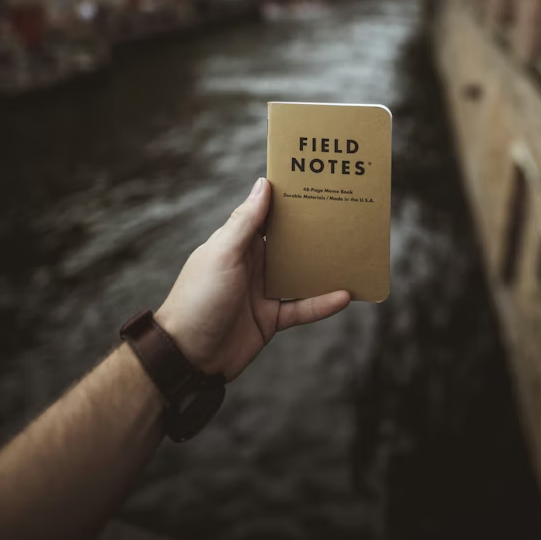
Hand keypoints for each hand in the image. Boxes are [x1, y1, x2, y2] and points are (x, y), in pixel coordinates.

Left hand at [155, 177, 350, 380]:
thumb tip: (263, 183)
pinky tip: (344, 296)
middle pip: (289, 242)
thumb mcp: (223, 254)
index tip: (316, 182)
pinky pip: (302, 307)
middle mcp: (253, 263)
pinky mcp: (271, 318)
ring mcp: (263, 291)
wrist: (187, 357)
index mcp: (238, 242)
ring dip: (323, 266)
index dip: (289, 199)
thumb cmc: (199, 298)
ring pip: (301, 274)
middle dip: (314, 231)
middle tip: (346, 214)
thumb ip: (245, 222)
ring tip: (353, 254)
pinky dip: (322, 303)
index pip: (267, 213)